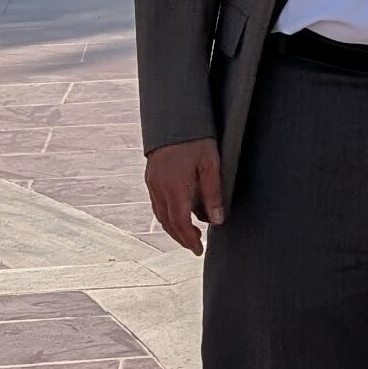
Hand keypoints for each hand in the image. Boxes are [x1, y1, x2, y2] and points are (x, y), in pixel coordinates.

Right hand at [145, 139, 224, 254]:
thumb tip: (217, 220)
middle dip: (181, 238)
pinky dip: (167, 214)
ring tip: (189, 234)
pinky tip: (178, 214)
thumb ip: (213, 193)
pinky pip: (157, 203)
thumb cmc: (196, 139)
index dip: (189, 239)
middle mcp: (159, 188)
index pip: (180, 223)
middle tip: (195, 246)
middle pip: (168, 223)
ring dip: (173, 228)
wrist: (174, 118)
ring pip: (160, 214)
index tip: (198, 250)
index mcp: (174, 187)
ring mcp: (152, 183)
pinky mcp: (151, 177)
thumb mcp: (211, 164)